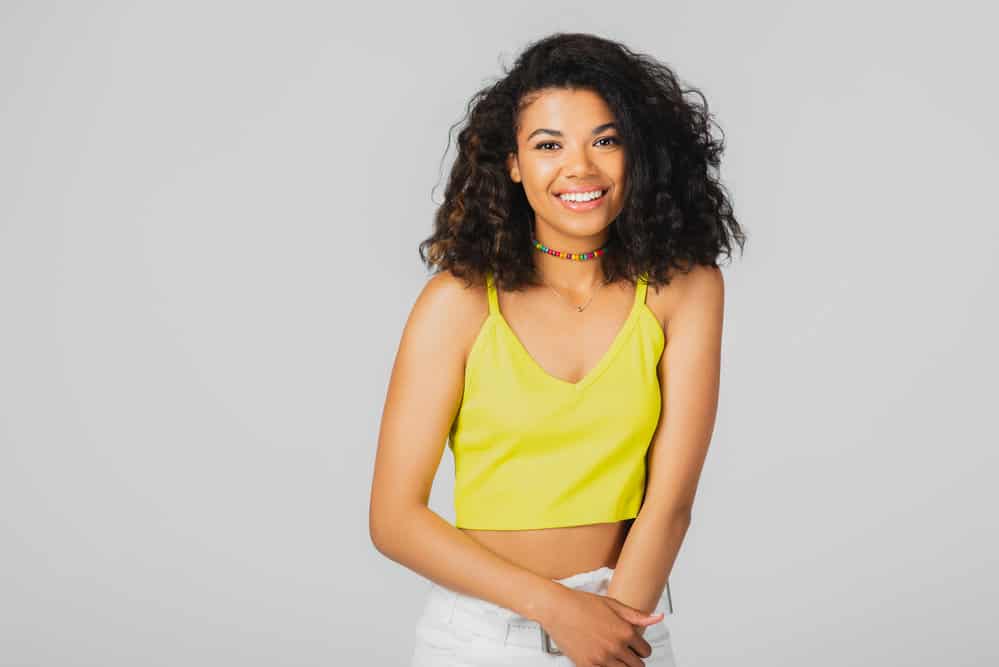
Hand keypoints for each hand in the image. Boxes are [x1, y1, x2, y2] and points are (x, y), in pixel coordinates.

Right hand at [539, 587, 664, 666]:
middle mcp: (615, 647)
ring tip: (613, 656)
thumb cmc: (581, 603)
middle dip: (634, 659)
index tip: (635, 646)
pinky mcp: (587, 666)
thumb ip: (637, 616)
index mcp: (624, 631)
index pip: (646, 650)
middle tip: (624, 652)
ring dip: (621, 666)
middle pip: (637, 666)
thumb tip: (658, 618)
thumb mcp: (612, 604)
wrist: (556, 608)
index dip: (641, 648)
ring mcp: (601, 659)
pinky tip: (602, 660)